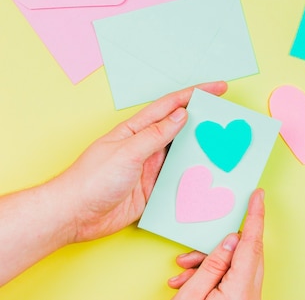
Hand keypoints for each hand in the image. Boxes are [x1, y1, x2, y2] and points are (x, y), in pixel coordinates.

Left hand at [51, 82, 226, 242]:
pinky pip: (178, 180)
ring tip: (225, 150)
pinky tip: (208, 178)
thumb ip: (156, 135)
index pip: (171, 106)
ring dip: (202, 152)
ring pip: (183, 155)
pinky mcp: (152, 190)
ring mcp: (150, 168)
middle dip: (205, 122)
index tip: (219, 88)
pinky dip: (193, 178)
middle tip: (229, 121)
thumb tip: (182, 116)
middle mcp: (146, 146)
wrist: (74, 216)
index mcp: (137, 130)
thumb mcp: (127, 152)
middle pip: (181, 129)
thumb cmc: (91, 180)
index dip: (196, 94)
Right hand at [168, 189, 264, 299]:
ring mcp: (248, 297)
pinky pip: (234, 279)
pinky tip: (190, 282)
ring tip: (184, 275)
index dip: (255, 216)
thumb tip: (230, 240)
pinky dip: (214, 276)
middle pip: (244, 253)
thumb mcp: (192, 295)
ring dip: (210, 265)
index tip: (258, 195)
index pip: (251, 243)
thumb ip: (212, 265)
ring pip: (236, 266)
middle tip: (193, 253)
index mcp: (240, 288)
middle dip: (217, 248)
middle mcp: (250, 293)